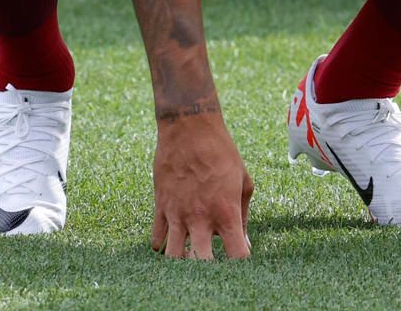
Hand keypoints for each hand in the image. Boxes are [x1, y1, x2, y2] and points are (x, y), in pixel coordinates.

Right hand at [150, 108, 253, 259]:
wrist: (189, 129)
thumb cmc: (223, 153)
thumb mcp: (243, 181)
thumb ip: (243, 215)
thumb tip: (244, 242)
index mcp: (226, 212)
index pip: (236, 255)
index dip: (240, 265)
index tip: (241, 263)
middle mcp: (200, 218)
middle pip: (201, 264)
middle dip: (208, 271)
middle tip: (213, 265)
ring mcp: (177, 215)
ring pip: (173, 258)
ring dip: (182, 262)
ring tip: (190, 256)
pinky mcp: (160, 208)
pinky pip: (157, 241)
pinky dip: (164, 246)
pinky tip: (173, 240)